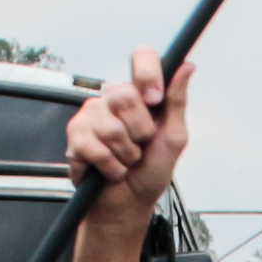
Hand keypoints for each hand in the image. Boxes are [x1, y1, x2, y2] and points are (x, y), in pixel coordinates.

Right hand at [65, 48, 192, 212]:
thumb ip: (177, 101)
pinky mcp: (75, 136)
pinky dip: (110, 166)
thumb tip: (187, 67)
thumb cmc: (150, 172)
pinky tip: (110, 168)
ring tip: (126, 160)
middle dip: (140, 130)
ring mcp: (91, 116)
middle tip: (140, 145)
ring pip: (111, 127)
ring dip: (126, 154)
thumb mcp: (174, 137)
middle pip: (125, 95)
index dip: (147, 74)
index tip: (155, 99)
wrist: (128, 204)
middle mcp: (113, 99)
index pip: (142, 58)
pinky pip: (94, 147)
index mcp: (139, 94)